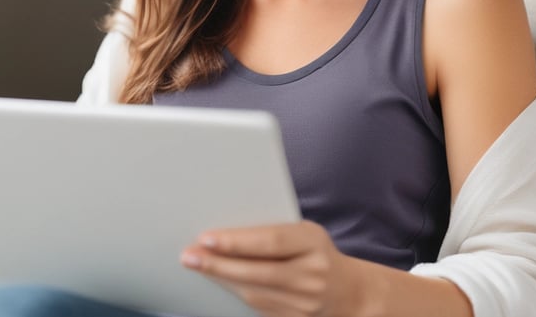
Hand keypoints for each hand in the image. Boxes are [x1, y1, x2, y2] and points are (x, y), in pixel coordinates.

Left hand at [180, 220, 360, 316]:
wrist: (345, 289)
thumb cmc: (313, 250)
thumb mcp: (302, 231)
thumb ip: (272, 230)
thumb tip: (226, 227)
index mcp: (313, 242)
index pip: (271, 242)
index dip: (238, 242)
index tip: (207, 238)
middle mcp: (312, 275)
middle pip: (258, 272)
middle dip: (219, 264)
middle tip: (189, 255)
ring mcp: (305, 303)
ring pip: (254, 293)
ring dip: (221, 280)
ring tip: (196, 266)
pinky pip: (258, 308)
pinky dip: (234, 293)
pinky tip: (217, 282)